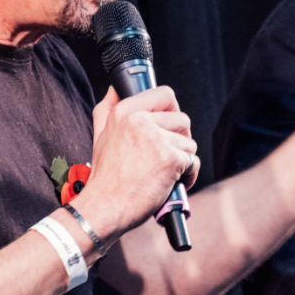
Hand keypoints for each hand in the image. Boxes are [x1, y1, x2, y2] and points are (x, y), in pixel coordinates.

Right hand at [85, 86, 197, 235]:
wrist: (105, 207)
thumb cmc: (105, 176)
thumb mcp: (100, 134)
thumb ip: (108, 108)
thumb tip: (116, 88)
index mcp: (125, 112)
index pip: (165, 94)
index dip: (172, 110)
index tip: (170, 124)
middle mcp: (141, 122)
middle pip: (182, 120)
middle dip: (180, 139)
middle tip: (167, 155)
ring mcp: (157, 140)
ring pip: (190, 143)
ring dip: (183, 159)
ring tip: (165, 172)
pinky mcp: (170, 160)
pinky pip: (193, 162)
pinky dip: (189, 175)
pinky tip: (174, 182)